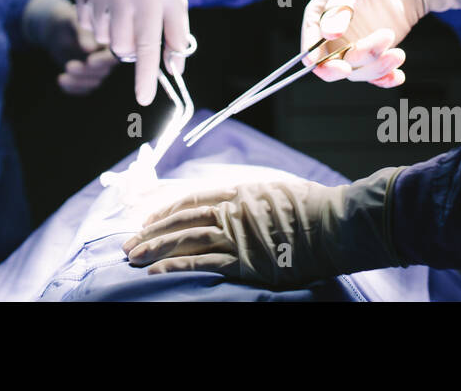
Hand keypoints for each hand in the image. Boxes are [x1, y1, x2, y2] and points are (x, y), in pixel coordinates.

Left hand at [56, 22, 121, 95]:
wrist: (58, 30)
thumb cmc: (69, 22)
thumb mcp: (74, 23)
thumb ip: (83, 35)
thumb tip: (90, 49)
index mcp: (112, 42)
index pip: (114, 54)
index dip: (104, 60)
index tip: (90, 61)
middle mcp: (108, 58)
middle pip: (104, 70)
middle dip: (86, 71)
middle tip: (69, 66)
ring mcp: (99, 70)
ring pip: (94, 82)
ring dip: (78, 81)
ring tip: (61, 77)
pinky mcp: (87, 79)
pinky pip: (83, 88)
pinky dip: (72, 88)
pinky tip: (60, 80)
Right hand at [74, 0, 192, 105]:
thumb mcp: (176, 0)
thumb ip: (177, 36)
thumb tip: (174, 70)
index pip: (147, 44)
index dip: (144, 75)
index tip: (144, 98)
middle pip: (122, 47)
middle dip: (131, 49)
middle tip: (138, 32)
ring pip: (103, 37)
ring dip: (114, 34)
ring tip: (124, 11)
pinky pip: (86, 23)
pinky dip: (97, 22)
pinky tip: (108, 3)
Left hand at [122, 170, 401, 287]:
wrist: (333, 224)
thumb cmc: (312, 207)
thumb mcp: (275, 191)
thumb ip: (251, 197)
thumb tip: (237, 202)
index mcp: (237, 192)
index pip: (190, 200)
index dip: (164, 210)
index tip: (146, 219)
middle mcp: (230, 211)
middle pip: (180, 220)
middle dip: (150, 231)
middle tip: (128, 243)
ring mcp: (235, 236)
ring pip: (184, 240)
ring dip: (154, 247)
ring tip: (131, 257)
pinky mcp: (243, 262)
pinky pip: (200, 263)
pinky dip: (174, 265)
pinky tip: (155, 270)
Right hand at [300, 0, 423, 86]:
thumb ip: (339, 7)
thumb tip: (327, 34)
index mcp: (318, 17)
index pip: (310, 45)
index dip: (319, 59)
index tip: (339, 66)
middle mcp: (331, 37)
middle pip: (332, 63)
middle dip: (352, 65)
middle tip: (371, 56)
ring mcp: (351, 48)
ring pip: (357, 71)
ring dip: (377, 67)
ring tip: (399, 54)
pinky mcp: (371, 57)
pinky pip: (374, 75)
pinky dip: (385, 79)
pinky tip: (398, 76)